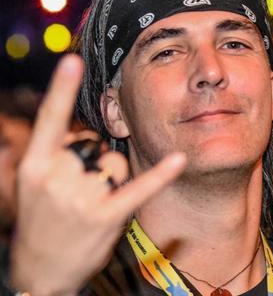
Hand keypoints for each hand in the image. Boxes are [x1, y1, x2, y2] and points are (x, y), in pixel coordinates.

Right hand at [10, 54, 186, 295]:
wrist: (39, 269)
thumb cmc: (42, 216)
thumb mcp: (36, 180)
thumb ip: (57, 149)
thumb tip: (83, 127)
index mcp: (36, 165)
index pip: (50, 119)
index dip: (61, 88)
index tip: (72, 61)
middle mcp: (56, 179)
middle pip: (93, 143)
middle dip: (93, 158)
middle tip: (78, 188)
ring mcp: (81, 199)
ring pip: (114, 163)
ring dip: (110, 178)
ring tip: (90, 203)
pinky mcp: (106, 216)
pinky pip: (138, 188)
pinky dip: (160, 174)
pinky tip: (178, 159)